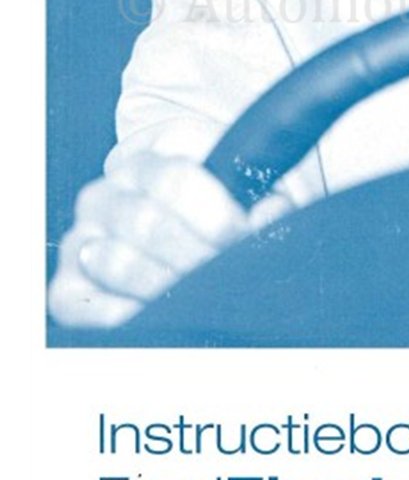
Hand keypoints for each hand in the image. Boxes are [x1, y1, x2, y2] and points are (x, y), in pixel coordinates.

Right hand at [48, 152, 249, 327]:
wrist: (167, 237)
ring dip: (169, 286)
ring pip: (121, 264)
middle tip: (226, 274)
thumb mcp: (234, 191)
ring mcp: (79, 244)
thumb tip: (270, 214)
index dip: (216, 214)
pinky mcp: (66, 292)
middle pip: (148, 224)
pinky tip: (164, 312)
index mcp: (143, 165)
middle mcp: (102, 199)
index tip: (242, 236)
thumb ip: (257, 196)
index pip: (175, 180)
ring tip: (199, 293)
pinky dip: (135, 315)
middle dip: (197, 256)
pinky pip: (94, 308)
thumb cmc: (206, 213)